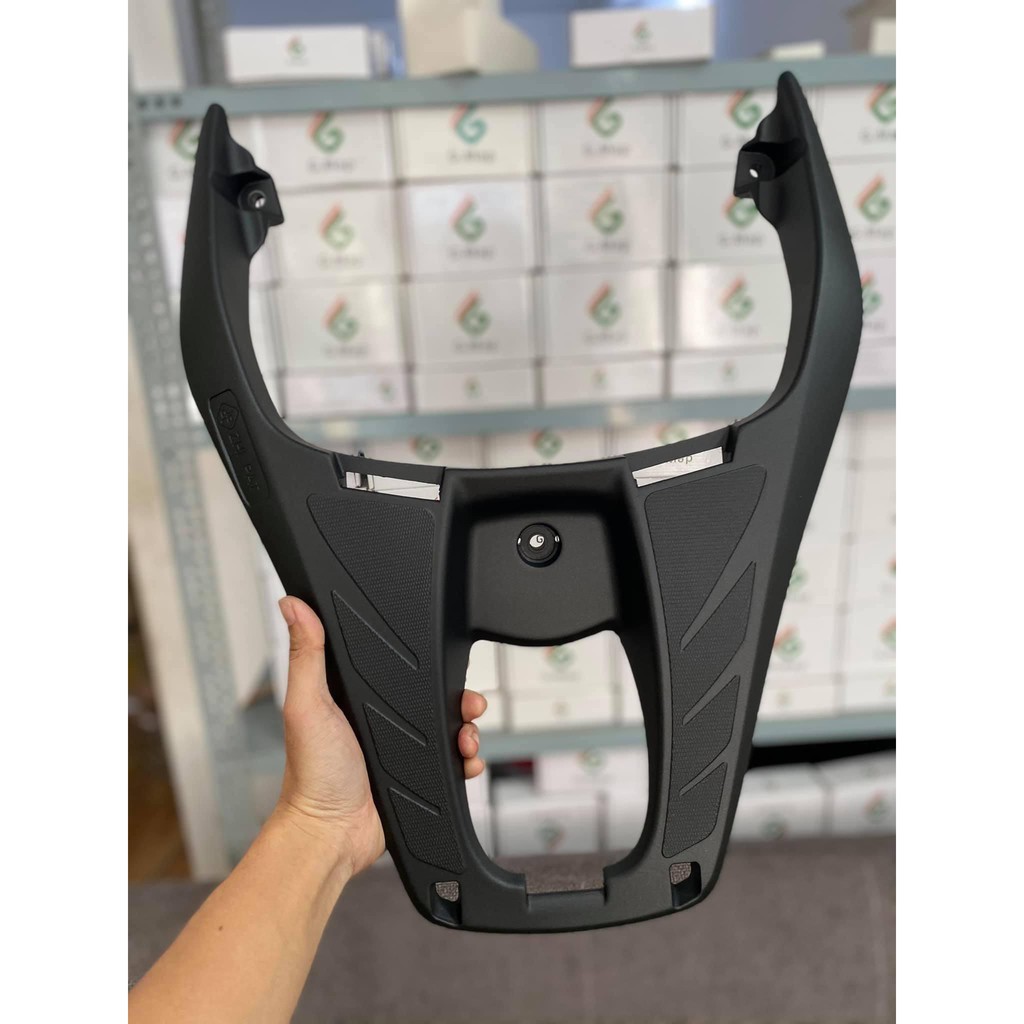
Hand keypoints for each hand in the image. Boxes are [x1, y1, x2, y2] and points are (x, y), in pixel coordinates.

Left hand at [273, 596, 487, 878]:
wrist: (331, 835)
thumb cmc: (310, 775)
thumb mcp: (306, 705)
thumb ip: (306, 655)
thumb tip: (293, 604)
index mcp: (355, 695)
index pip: (398, 667)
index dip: (424, 661)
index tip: (444, 659)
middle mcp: (380, 719)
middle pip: (432, 696)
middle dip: (458, 697)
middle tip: (468, 704)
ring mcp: (400, 748)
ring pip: (448, 727)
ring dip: (467, 729)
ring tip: (466, 739)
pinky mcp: (415, 776)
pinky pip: (452, 763)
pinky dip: (466, 760)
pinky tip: (466, 762)